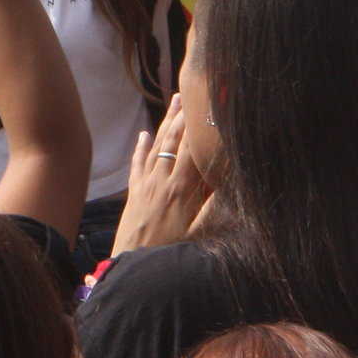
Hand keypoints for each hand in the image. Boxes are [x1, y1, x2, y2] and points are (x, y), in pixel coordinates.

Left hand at [112, 91, 213, 253]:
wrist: (132, 264)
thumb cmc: (169, 253)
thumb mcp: (197, 231)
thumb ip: (211, 206)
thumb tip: (226, 183)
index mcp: (181, 190)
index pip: (193, 150)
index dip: (200, 128)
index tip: (208, 106)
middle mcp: (162, 181)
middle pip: (173, 141)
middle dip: (182, 116)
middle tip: (190, 92)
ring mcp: (146, 185)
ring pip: (157, 147)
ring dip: (165, 123)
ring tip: (174, 101)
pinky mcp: (134, 193)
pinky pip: (138, 165)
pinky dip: (141, 147)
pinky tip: (144, 134)